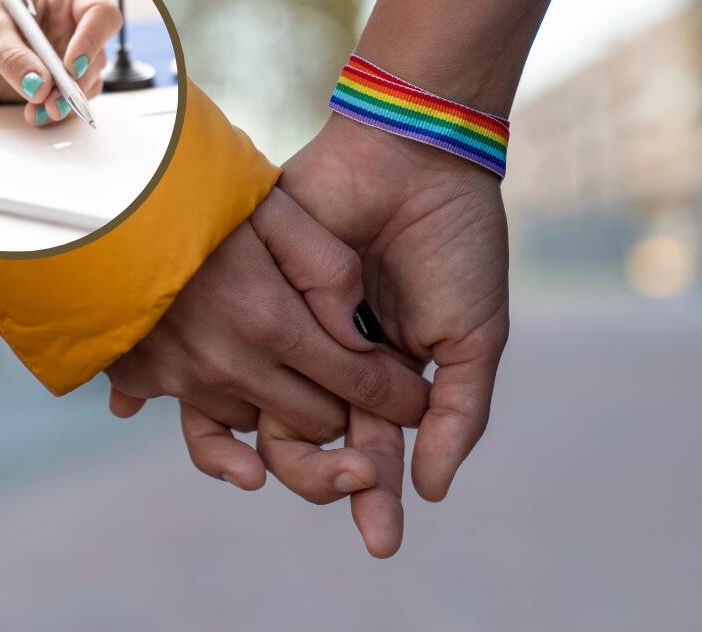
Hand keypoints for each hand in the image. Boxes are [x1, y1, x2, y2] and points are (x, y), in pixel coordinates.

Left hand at [0, 0, 119, 125]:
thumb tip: (40, 85)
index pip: (100, 14)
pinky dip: (56, 112)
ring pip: (89, 82)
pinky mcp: (59, 84)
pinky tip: (36, 115)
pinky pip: (71, 101)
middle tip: (54, 101)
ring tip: (40, 111)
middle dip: (77, 82)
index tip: (70, 67)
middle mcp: (73, 27)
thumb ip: (13, 57)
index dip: (92, 41)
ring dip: (68, 101)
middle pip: (98, 55)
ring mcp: (68, 57)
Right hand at [105, 188, 430, 460]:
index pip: (353, 383)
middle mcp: (226, 364)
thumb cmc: (193, 194)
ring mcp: (183, 378)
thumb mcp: (275, 207)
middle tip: (363, 392)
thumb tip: (356, 331)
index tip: (415, 400)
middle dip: (348, 411)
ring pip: (264, 426)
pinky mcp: (147, 381)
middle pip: (314, 421)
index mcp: (267, 319)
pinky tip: (243, 395)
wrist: (94, 200)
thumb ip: (329, 266)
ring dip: (288, 408)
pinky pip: (206, 425)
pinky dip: (232, 413)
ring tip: (298, 375)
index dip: (394, 396)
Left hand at [172, 113, 506, 556]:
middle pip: (313, 444)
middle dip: (331, 478)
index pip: (371, 451)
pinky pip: (234, 357)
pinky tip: (230, 428)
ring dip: (286, 451)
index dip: (376, 496)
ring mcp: (290, 330)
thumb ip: (457, 415)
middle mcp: (330, 362)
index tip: (381, 540)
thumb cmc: (453, 247)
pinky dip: (228, 394)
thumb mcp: (473, 337)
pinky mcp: (254, 295)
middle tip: (357, 482)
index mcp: (382, 377)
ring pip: (267, 413)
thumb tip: (430, 491)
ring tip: (290, 469)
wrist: (414, 162)